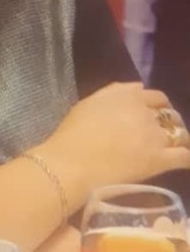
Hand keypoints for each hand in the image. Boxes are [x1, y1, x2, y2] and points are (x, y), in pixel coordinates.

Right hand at [47, 82, 189, 195]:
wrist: (72, 162)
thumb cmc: (73, 133)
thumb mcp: (90, 102)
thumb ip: (114, 93)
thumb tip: (137, 88)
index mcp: (129, 95)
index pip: (156, 97)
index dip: (158, 106)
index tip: (155, 115)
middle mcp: (146, 112)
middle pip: (170, 114)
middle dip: (171, 122)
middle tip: (165, 133)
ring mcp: (154, 136)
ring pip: (181, 134)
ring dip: (181, 139)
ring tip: (178, 147)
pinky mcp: (159, 160)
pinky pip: (184, 157)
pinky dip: (187, 158)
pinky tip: (185, 161)